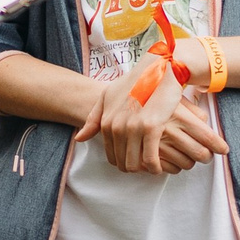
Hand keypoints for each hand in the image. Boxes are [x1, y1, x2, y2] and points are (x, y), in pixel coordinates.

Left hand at [74, 57, 227, 174]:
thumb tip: (79, 139)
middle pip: (123, 164)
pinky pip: (150, 160)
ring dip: (145, 170)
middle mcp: (116, 127)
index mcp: (106, 122)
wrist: (158, 68)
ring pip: (136, 165)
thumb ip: (93, 119)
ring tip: (154, 166)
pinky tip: (160, 166)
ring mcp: (133, 128)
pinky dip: (155, 168)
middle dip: (135, 168)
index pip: (112, 157)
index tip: (137, 159)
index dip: (125, 162)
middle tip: (147, 164)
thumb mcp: (108, 96)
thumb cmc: (135, 82)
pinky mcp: (151, 127)